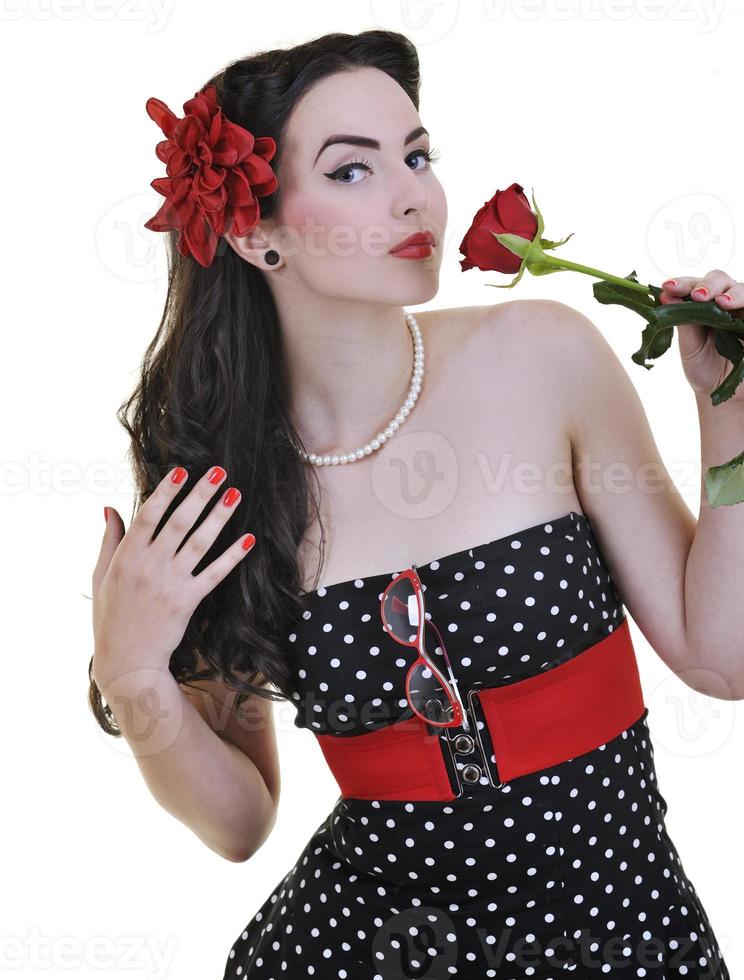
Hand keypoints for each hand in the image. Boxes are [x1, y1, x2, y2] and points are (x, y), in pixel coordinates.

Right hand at [91, 465, 255, 689]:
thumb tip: (110, 507)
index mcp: (127, 556)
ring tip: (235, 494)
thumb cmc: (110, 616)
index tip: (182, 471)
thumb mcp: (101, 575)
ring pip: (200, 543)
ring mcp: (170, 583)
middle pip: (180, 522)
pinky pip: (214, 574)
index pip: (149, 515)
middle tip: (220, 471)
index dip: (166, 492)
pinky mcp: (188, 601)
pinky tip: (248, 539)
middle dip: (201, 494)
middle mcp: (150, 565)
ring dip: (220, 516)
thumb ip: (109, 539)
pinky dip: (232, 556)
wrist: (127, 660)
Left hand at [660, 268, 743, 401]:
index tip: (668, 287)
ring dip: (733, 293)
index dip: (682, 283)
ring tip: (722, 303)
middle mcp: (722, 302)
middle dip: (708, 284)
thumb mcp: (689, 346)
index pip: (692, 285)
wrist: (721, 389)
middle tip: (697, 295)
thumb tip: (666, 297)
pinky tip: (736, 308)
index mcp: (701, 304)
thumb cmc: (702, 367)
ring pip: (741, 289)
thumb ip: (683, 322)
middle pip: (719, 279)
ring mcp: (741, 310)